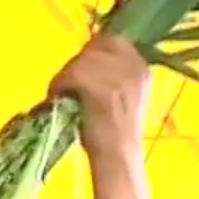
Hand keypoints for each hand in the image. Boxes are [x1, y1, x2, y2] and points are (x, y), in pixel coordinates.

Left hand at [48, 34, 149, 159]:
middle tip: (65, 84)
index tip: (79, 69)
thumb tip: (85, 58)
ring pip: (81, 60)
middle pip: (96, 46)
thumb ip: (109, 74)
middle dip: (77, 62)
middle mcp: (135, 67)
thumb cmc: (113, 134)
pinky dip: (59, 84)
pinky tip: (56, 97)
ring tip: (59, 93)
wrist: (118, 159)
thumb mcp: (119, 96)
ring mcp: (120, 77)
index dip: (92, 52)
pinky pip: (72, 74)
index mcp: (142, 67)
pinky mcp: (102, 88)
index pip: (113, 39)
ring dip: (65, 75)